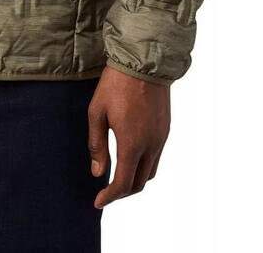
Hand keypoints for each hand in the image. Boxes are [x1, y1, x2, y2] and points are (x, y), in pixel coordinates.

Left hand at [88, 65, 170, 207]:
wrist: (144, 62)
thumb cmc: (116, 85)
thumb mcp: (97, 112)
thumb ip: (97, 144)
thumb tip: (97, 172)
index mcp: (132, 143)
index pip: (123, 183)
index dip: (110, 196)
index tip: (98, 201)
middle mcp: (151, 145)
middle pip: (139, 183)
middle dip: (122, 192)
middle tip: (106, 191)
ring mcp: (161, 137)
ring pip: (151, 172)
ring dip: (135, 179)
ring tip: (118, 175)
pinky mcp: (165, 129)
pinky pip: (157, 156)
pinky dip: (144, 165)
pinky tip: (131, 156)